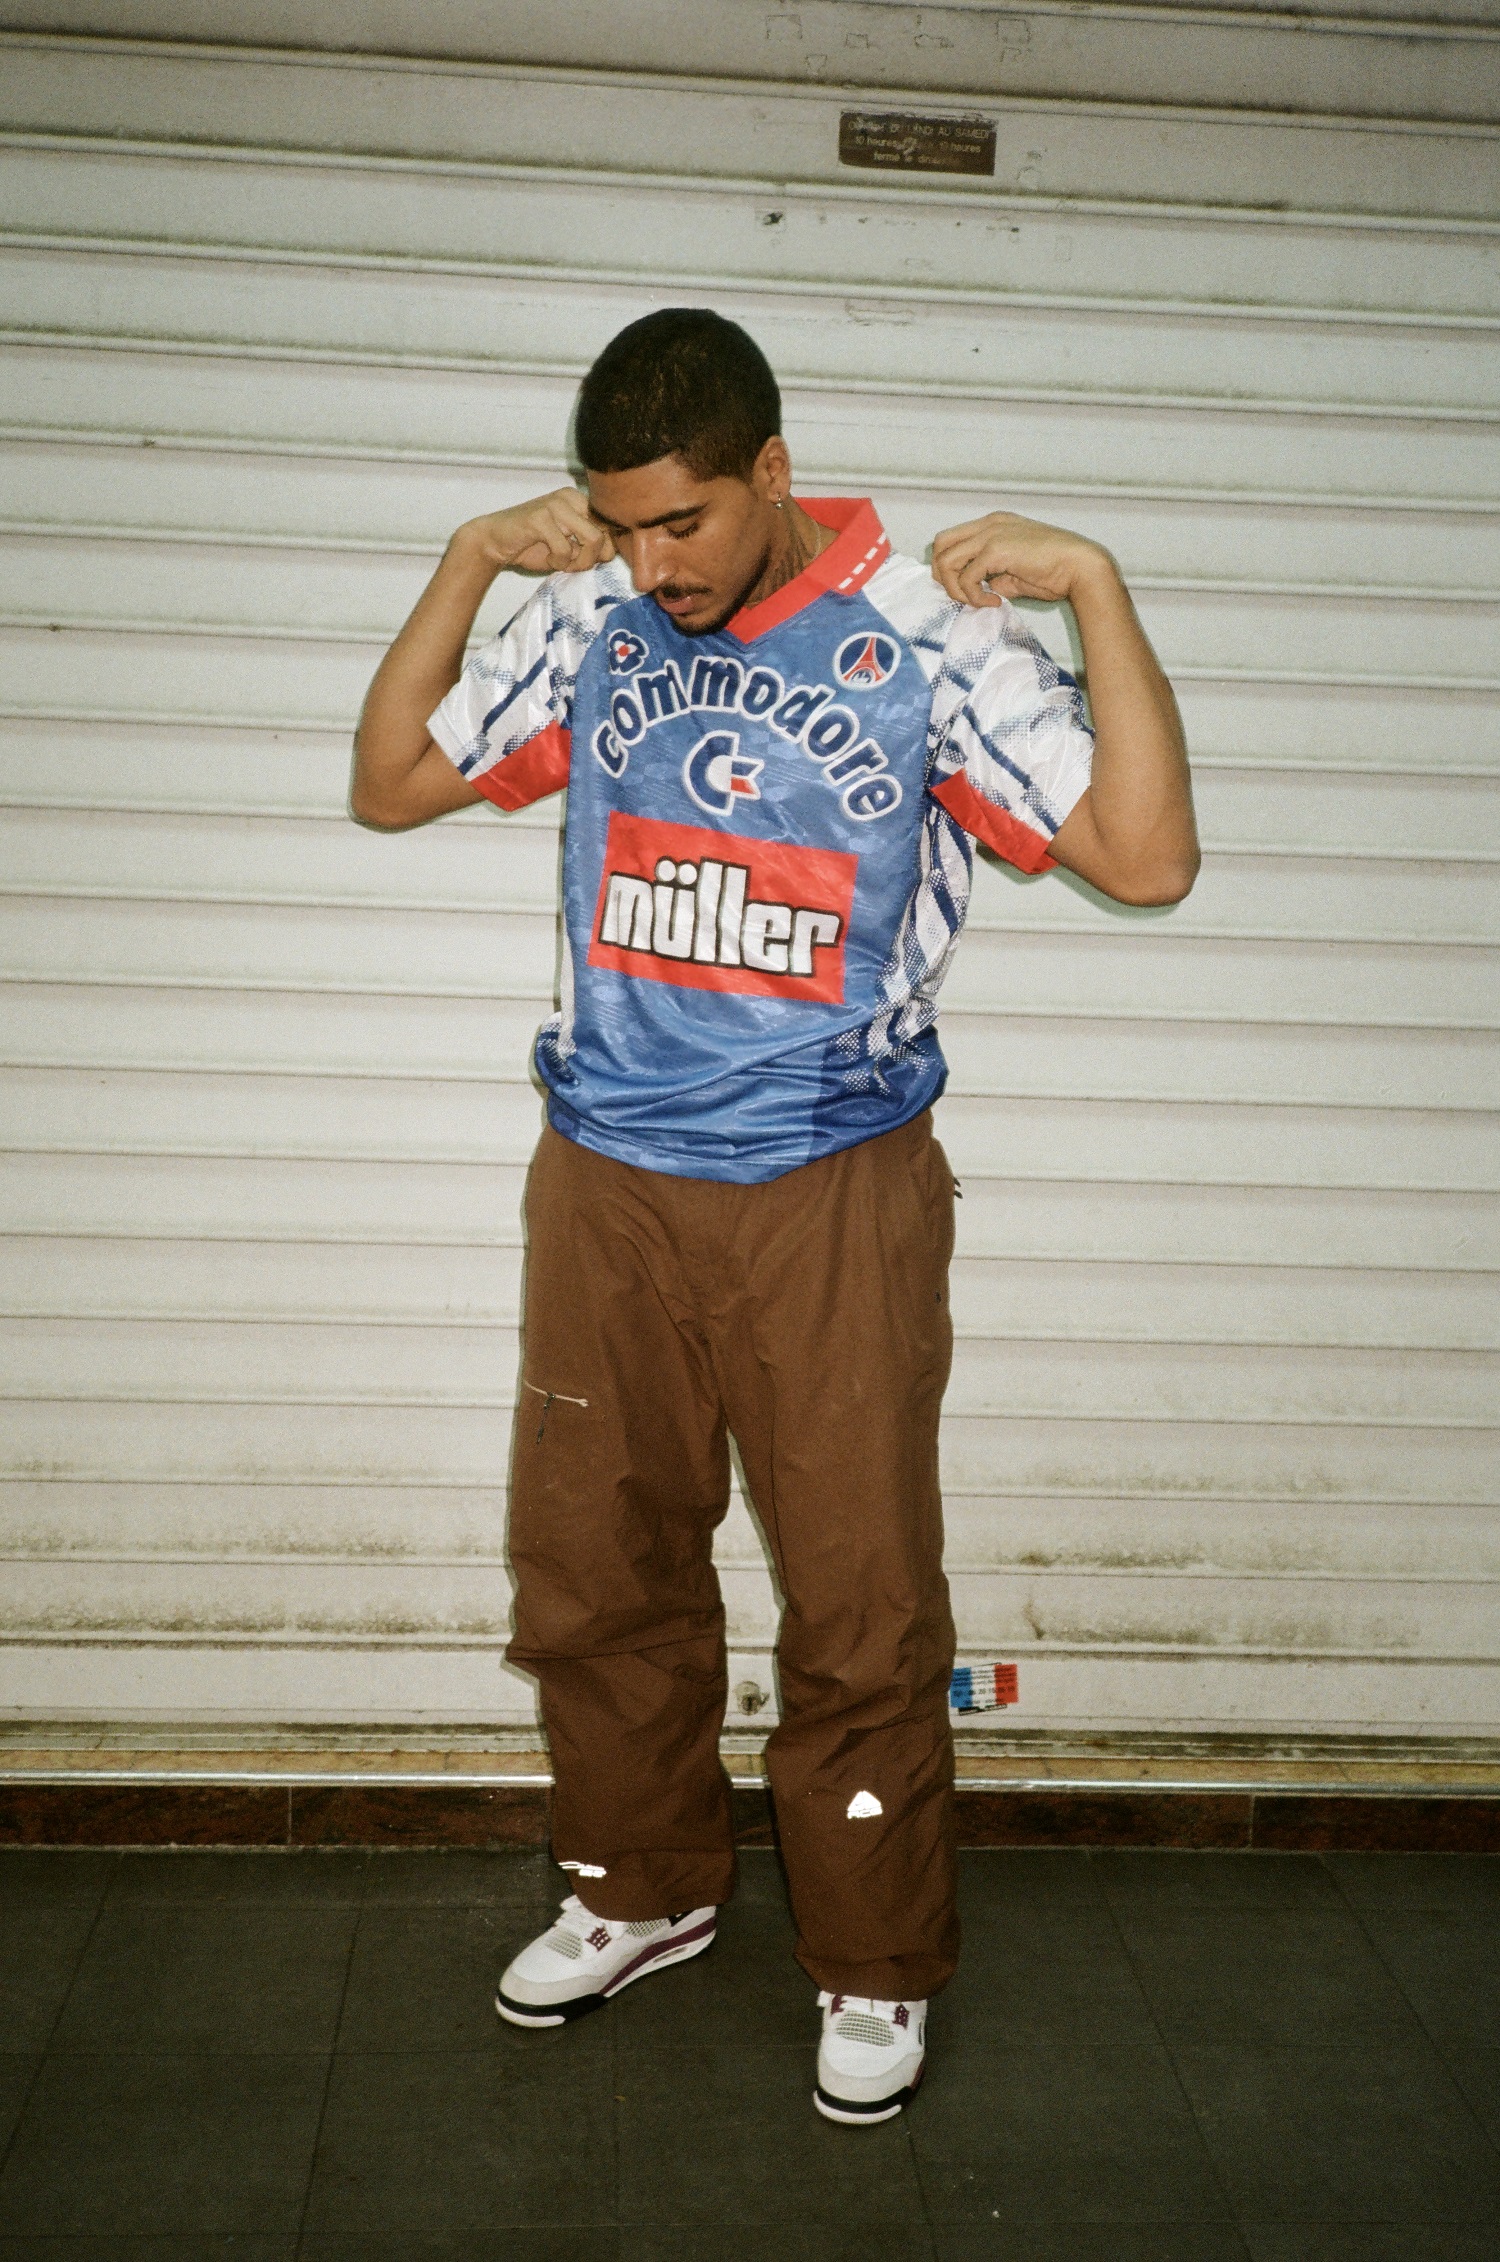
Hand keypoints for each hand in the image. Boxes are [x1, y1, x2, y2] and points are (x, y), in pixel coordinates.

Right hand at [459, 487, 616, 577]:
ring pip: (593, 539)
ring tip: (562, 563)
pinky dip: (559, 563)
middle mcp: (570, 497)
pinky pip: (566, 550)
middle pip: (607, 532)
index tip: (584, 559)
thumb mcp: (568, 544)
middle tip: (574, 565)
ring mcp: (555, 505)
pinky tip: (547, 559)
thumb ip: (590, 544)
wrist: (494, 542)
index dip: (605, 550)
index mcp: (579, 500)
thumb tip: (613, 552)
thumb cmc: (532, 546)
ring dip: (580, 562)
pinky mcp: (541, 518)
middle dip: (594, 559)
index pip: (611, 526)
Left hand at [931, 509, 1112, 609]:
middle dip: (943, 575)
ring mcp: (991, 534)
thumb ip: (993, 577)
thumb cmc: (1055, 572)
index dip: (950, 568)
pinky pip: (966, 577)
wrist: (1081, 567)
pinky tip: (995, 602)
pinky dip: (974, 597)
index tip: (966, 590)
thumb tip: (977, 590)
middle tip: (964, 596)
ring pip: (946, 560)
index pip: (952, 540)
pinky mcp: (996, 550)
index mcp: (994, 524)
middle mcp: (989, 524)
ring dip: (956, 589)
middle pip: (940, 544)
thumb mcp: (1015, 573)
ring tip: (980, 601)